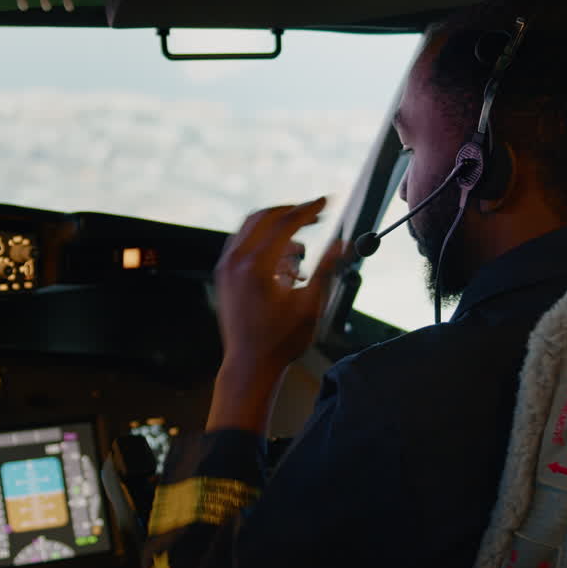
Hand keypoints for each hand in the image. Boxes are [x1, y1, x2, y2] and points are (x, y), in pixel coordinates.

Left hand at [206, 197, 347, 432]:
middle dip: (292, 212)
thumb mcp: (311, 305)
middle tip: (315, 214)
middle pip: (264, 217)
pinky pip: (243, 243)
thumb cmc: (280, 341)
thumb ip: (327, 269)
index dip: (309, 210)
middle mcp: (236, 262)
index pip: (285, 223)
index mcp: (256, 267)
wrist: (250, 365)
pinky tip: (284, 261)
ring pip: (250, 227)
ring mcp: (226, 268)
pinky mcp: (224, 275)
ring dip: (277, 226)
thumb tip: (343, 243)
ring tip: (302, 247)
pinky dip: (263, 241)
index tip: (327, 202)